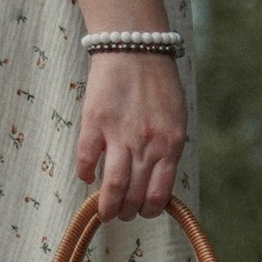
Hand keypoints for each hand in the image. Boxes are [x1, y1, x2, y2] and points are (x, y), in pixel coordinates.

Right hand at [75, 50, 185, 221]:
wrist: (136, 47)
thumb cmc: (159, 82)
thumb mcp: (176, 119)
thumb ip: (168, 149)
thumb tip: (156, 179)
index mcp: (170, 145)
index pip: (159, 194)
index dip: (149, 210)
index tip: (142, 212)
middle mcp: (146, 145)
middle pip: (134, 196)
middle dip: (127, 212)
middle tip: (120, 214)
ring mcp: (119, 135)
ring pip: (111, 186)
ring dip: (106, 206)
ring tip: (104, 211)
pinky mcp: (94, 123)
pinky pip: (87, 159)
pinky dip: (86, 174)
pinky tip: (87, 177)